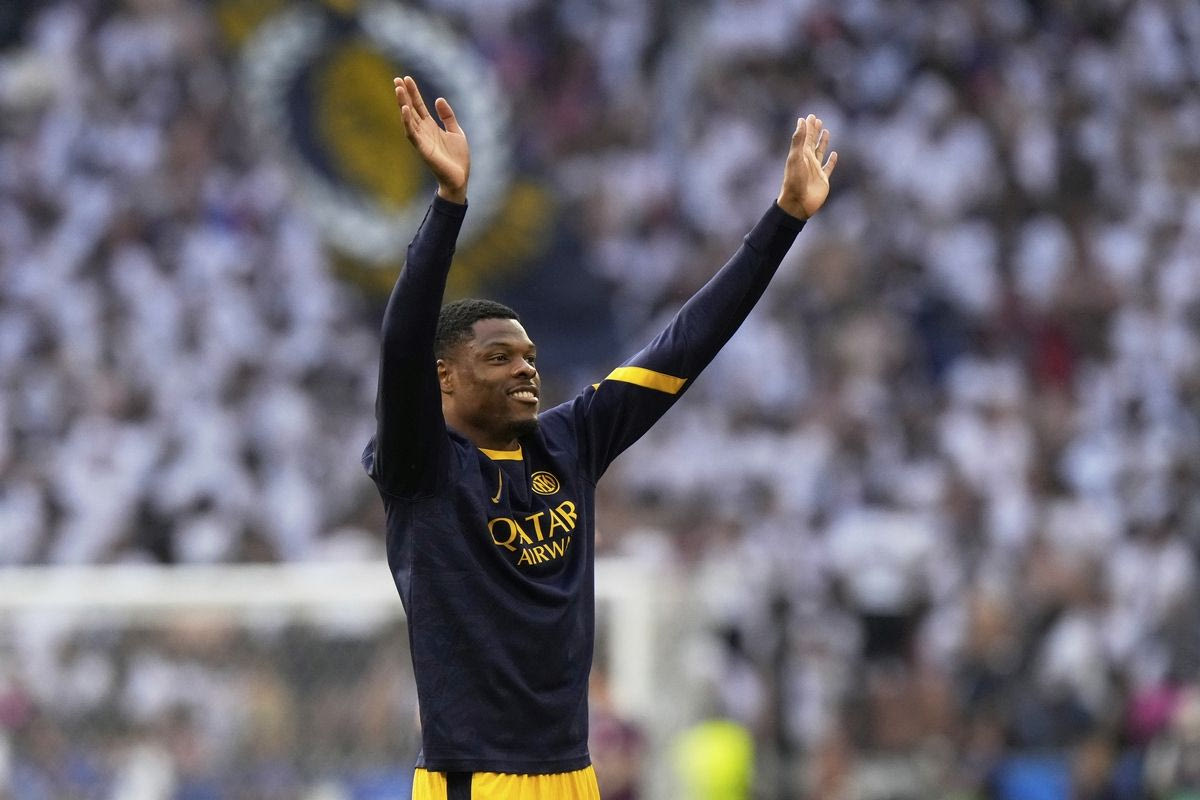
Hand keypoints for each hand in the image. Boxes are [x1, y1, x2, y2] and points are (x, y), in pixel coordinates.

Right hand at [394, 75, 468, 203]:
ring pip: (409, 119)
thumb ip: (448, 116)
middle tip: (397, 79)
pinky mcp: (422, 149)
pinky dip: (407, 122)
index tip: (406, 78)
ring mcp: (421, 139)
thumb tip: (438, 99)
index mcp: (431, 126)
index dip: (413, 93)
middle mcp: (423, 131)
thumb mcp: (456, 131)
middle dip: (404, 95)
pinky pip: (412, 133)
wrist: (460, 178)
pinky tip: (405, 109)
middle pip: (411, 109)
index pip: (419, 106)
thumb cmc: (458, 158)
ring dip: (403, 104)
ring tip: (398, 90)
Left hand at [775, 114, 837, 219]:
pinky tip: (834, 154)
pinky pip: (828, 167)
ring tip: (826, 131)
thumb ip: (799, 140)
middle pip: (812, 142)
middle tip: (817, 119)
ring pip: (820, 152)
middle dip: (814, 131)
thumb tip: (802, 120)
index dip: (808, 126)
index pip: (805, 137)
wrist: (798, 203)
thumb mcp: (796, 157)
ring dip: (823, 142)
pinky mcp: (823, 179)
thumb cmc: (795, 181)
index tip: (810, 116)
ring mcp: (815, 170)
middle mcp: (808, 160)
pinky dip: (832, 161)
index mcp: (800, 155)